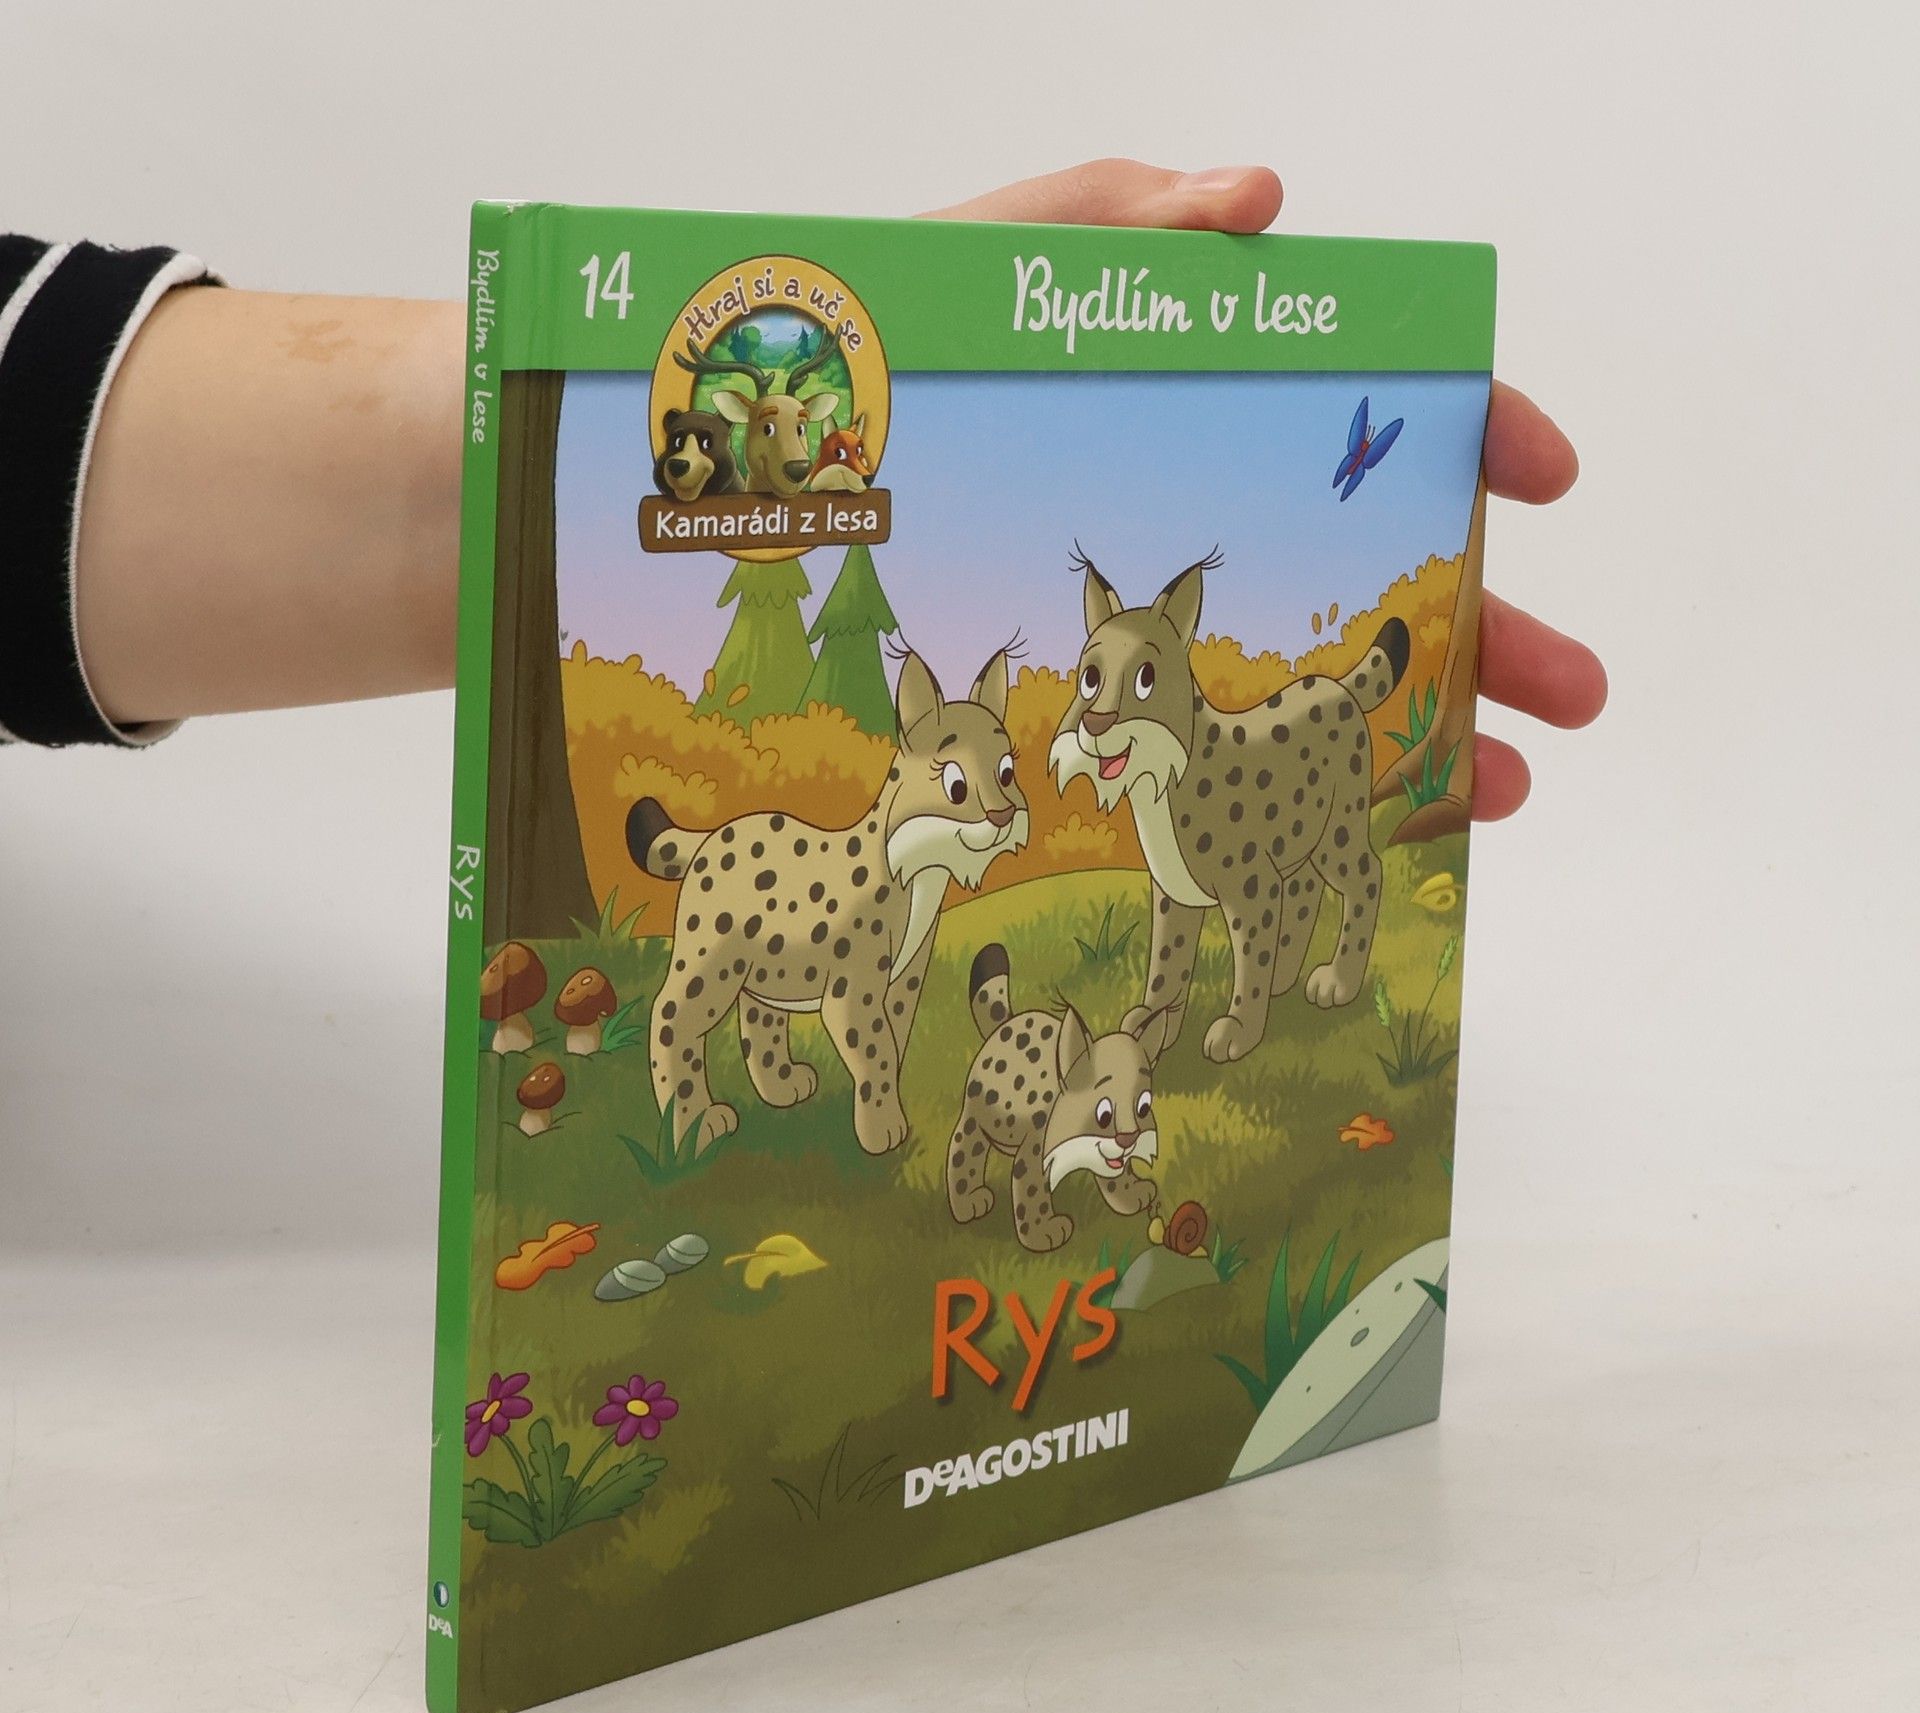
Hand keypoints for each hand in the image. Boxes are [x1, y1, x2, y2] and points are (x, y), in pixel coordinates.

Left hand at [927, 160, 1605, 821]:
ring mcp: (1155, 625)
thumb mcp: (986, 267)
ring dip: (1423, 739)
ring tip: (1499, 795)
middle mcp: (1204, 518)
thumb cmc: (872, 362)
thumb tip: (1262, 204)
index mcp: (1202, 409)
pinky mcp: (1092, 704)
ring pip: (1314, 687)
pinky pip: (1215, 762)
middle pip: (1368, 574)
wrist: (766, 484)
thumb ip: (1111, 220)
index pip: (1366, 410)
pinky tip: (1366, 838)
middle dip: (1486, 629)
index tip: (1541, 478)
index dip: (1468, 434)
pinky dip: (1295, 804)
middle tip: (1571, 694)